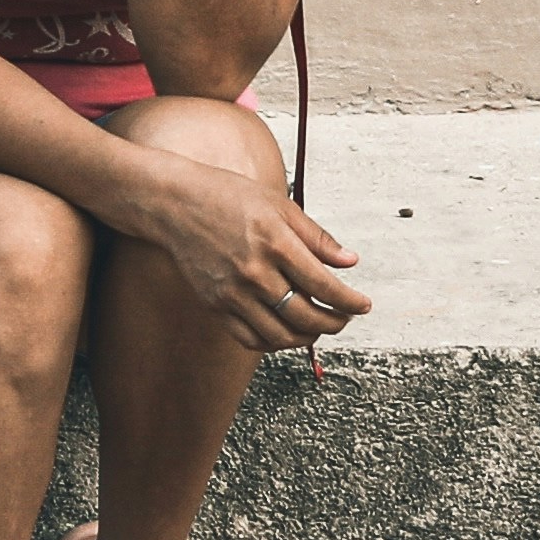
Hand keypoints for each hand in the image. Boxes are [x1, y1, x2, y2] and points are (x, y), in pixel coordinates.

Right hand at [112, 145, 367, 354]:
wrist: (176, 204)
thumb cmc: (228, 197)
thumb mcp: (280, 206)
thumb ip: (317, 238)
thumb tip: (350, 262)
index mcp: (276, 243)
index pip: (324, 286)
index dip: (349, 301)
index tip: (363, 305)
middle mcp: (255, 273)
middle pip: (306, 316)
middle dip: (334, 323)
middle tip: (344, 318)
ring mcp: (233, 293)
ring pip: (280, 336)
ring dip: (307, 338)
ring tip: (318, 327)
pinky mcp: (216, 305)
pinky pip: (250, 338)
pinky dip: (274, 342)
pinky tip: (286, 330)